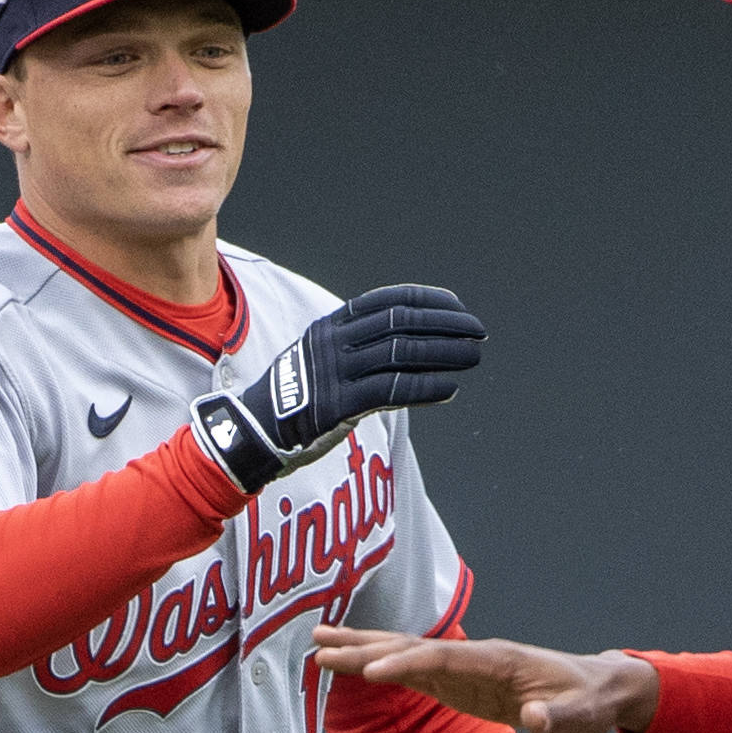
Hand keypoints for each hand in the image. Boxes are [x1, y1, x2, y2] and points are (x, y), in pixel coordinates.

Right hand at [193, 283, 484, 489]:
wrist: (254, 432)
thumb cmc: (296, 398)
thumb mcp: (322, 358)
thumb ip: (358, 347)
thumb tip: (408, 344)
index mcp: (332, 325)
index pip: (389, 300)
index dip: (428, 300)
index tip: (457, 306)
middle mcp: (334, 342)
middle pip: (402, 322)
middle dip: (445, 324)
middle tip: (477, 331)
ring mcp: (335, 372)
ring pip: (402, 353)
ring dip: (445, 353)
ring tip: (473, 357)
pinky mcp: (338, 405)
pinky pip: (392, 390)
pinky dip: (426, 387)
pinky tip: (450, 388)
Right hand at [307, 630, 662, 732]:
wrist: (597, 689)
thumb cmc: (588, 702)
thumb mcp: (579, 716)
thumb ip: (557, 717)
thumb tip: (537, 720)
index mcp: (497, 661)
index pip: (442, 660)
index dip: (405, 664)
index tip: (368, 672)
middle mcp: (474, 657)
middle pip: (410, 649)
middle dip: (364, 648)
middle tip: (318, 647)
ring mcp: (464, 669)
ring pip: (405, 655)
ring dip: (362, 651)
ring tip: (319, 647)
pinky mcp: (460, 683)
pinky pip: (413, 672)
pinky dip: (381, 668)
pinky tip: (354, 668)